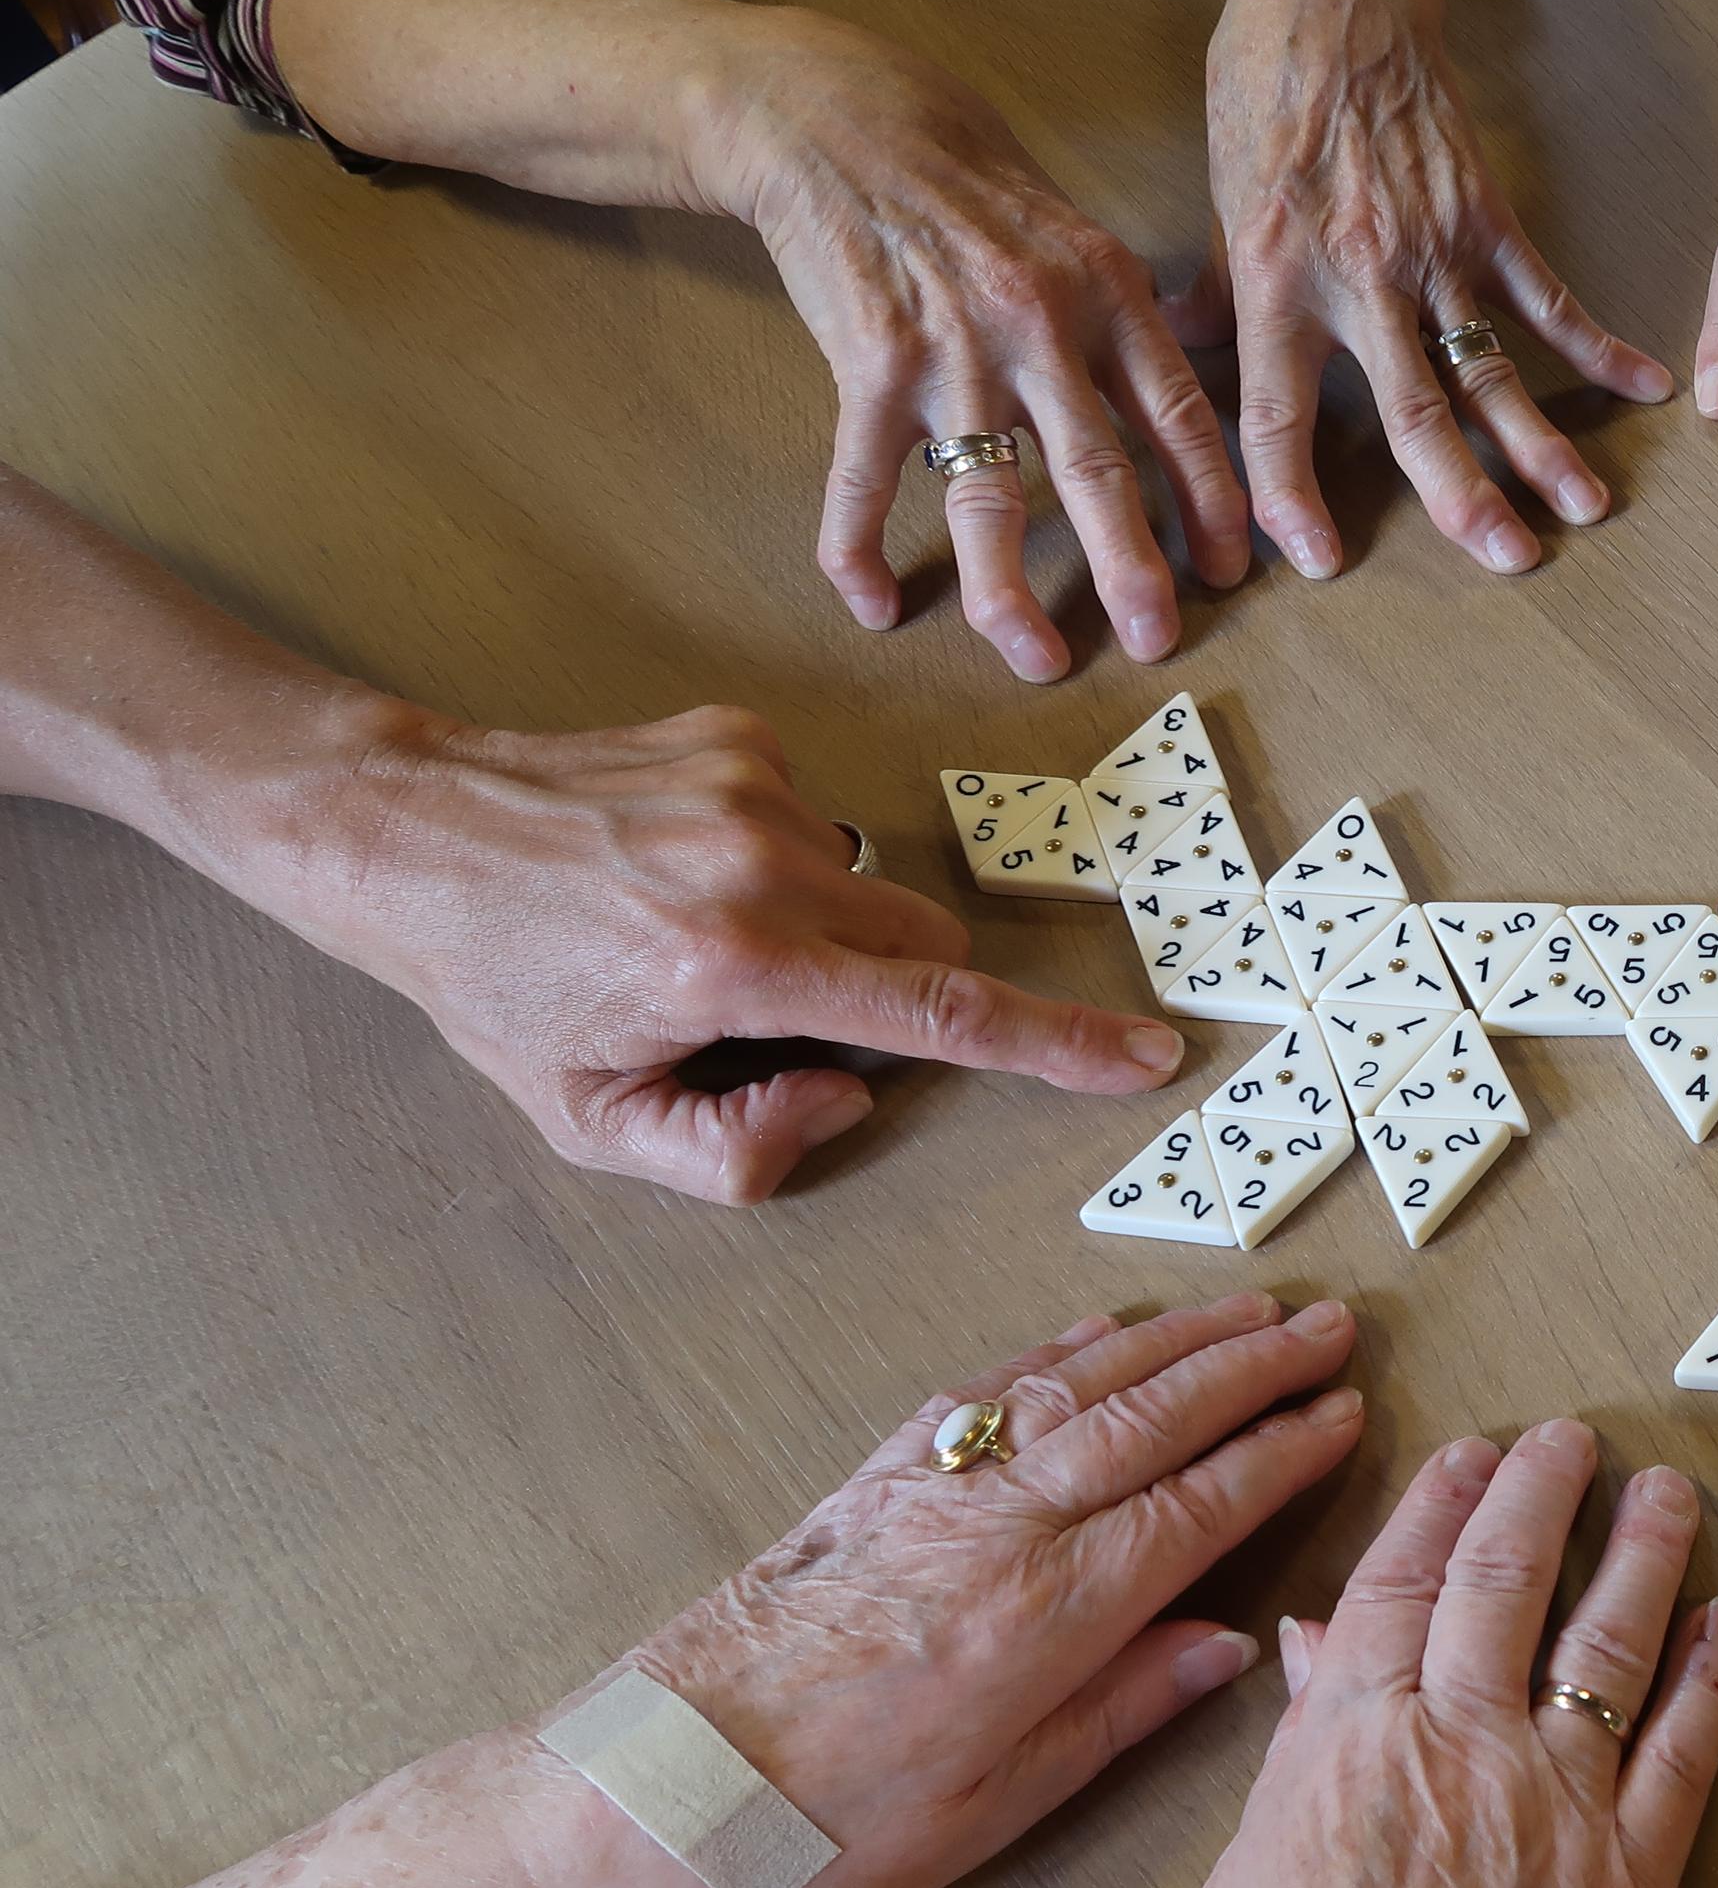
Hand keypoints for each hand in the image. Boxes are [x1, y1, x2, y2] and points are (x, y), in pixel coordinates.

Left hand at [273, 703, 1186, 1202]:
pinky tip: (682, 868)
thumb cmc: (496, 985)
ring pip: (876, 883)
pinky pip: (820, 821)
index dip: (1057, 1044)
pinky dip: (779, 861)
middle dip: (893, 991)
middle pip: (928, 941)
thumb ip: (737, 1151)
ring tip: (701, 934)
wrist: (404, 829)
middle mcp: (762, 862)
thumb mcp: (593, 1119)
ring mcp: (756, 786)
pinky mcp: (739, 735)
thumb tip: (851, 1096)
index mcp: (733, 966)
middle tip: (775, 1014)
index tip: (1144, 1054)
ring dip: (827, 926)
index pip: (940, 1012)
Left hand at [564, 1294, 1366, 1887]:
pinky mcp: (862, 1491)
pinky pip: (983, 1394)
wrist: (627, 1816)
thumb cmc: (803, 1847)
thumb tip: (1226, 1646)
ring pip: (1073, 1388)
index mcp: (1037, 1622)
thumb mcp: (983, 1819)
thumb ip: (1114, 1716)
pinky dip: (1054, 1353)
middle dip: (1249, 1367)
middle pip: (1149, 1420)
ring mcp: (921, 1498)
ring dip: (1172, 1339)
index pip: (1195, 1508)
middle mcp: (989, 1534)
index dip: (1279, 1455)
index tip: (1344, 1413)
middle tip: (1330, 1324)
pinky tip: (1096, 1333)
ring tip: (1246, 1306)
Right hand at [687, 10, 1249, 680]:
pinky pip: (863, 481)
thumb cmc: (973, 182)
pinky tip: (874, 608)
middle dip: (1134, 568)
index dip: (1211, 499)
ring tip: (1036, 656)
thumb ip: (1127, 322)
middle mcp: (1040, 328)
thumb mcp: (1079, 233)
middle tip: (1158, 639)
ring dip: (1011, 592)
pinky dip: (860, 551)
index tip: (1231, 567)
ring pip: (989, 499)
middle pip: (1098, 473)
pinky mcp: (866, 366)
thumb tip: (1182, 404)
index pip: (1180, 416)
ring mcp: (951, 352)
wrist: (846, 120)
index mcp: (1109, 297)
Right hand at [1167, 1419, 1717, 1887]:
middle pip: (1507, 1577)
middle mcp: (1460, 1753)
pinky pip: (1683, 1753)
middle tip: (1569, 1439)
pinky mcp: (1629, 1884)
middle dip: (1542, 1488)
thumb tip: (1319, 1658)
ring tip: (1665, 1494)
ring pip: (1611, 1639)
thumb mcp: (1244, 1886)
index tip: (1468, 1454)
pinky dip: (1708, 1678)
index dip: (1440, 1501)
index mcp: (1349, 1745)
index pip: (1403, 1577)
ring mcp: (1554, 1812)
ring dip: (1643, 1550)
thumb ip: (1298, 1758)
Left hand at [1184, 0, 1670, 578]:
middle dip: (1462, 498)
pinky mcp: (1486, 215)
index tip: (1315, 560)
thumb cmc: (1263, 82)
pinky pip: (1548, 295)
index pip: (1277, 414)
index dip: (1292, 496)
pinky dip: (1600, 344)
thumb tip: (1183, 353)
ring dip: (1543, 445)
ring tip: (1586, 509)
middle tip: (1505, 562)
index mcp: (1278, 279)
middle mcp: (1360, 277)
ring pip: (1492, 368)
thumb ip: (1218, 289)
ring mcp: (1434, 249)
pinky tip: (1649, 386)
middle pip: (1415, 413)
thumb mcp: (1219, 192)